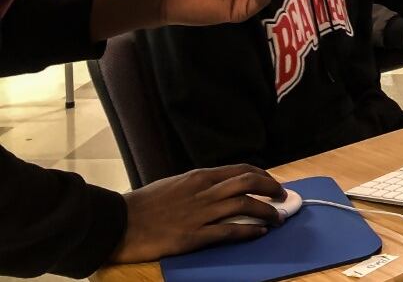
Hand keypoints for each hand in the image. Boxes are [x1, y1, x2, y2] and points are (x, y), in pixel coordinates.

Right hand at [110, 165, 285, 263]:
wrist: (116, 223)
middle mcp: (203, 191)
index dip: (262, 175)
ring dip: (267, 211)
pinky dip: (250, 231)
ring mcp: (200, 213)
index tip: (272, 183)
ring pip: (245, 205)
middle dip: (271, 188)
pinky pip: (230, 231)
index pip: (240, 169)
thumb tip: (217, 188)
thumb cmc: (142, 205)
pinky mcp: (193, 236)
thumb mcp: (173, 185)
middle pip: (248, 182)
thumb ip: (196, 186)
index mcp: (198, 177)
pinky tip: (260, 233)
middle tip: (283, 197)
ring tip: (277, 218)